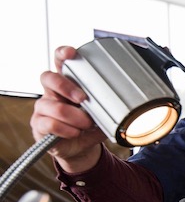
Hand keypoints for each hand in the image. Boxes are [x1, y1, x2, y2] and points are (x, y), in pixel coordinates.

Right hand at [31, 46, 105, 172]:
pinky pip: (49, 123)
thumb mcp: (103, 113)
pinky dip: (67, 130)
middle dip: (67, 87)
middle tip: (83, 99)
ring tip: (86, 124)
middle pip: (49, 78)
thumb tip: (128, 103)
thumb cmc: (89, 126)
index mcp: (67, 84)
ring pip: (53, 106)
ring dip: (74, 116)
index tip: (71, 53)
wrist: (80, 148)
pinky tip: (75, 133)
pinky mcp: (39, 124)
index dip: (62, 54)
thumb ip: (110, 105)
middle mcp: (52, 92)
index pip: (59, 62)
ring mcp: (43, 108)